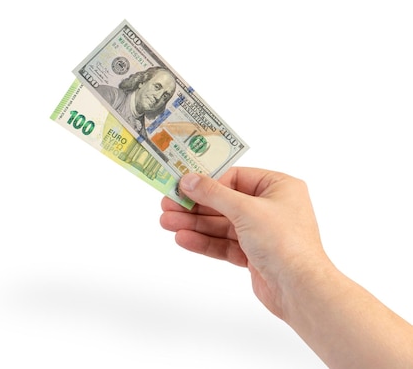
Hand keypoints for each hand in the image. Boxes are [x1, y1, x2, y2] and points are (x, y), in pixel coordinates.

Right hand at [160, 167, 330, 317]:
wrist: (300, 289)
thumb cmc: (284, 242)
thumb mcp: (245, 210)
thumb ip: (213, 194)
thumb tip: (189, 179)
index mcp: (279, 187)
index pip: (236, 177)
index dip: (207, 181)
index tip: (182, 184)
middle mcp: (272, 207)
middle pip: (225, 202)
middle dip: (195, 205)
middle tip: (167, 205)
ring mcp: (263, 232)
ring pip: (221, 224)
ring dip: (194, 224)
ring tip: (166, 222)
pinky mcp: (254, 254)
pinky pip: (225, 243)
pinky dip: (204, 241)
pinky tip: (183, 238)